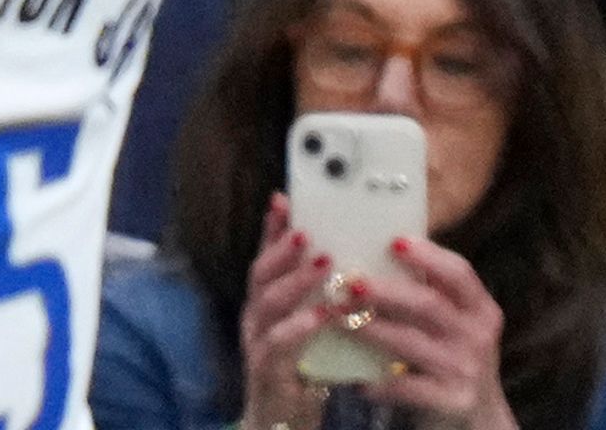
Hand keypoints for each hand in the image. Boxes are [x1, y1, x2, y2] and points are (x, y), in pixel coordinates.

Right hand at [240, 196, 339, 429]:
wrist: (284, 422)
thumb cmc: (304, 373)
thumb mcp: (311, 331)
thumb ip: (321, 300)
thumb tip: (351, 266)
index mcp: (265, 305)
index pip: (264, 258)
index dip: (271, 229)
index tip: (284, 198)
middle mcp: (254, 317)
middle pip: (259, 273)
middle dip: (282, 248)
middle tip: (307, 229)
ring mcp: (256, 342)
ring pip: (267, 302)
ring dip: (295, 279)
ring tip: (322, 262)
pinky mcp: (267, 369)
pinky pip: (279, 342)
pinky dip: (300, 325)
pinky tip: (322, 314)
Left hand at [351, 234, 516, 429]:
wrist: (479, 415)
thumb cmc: (450, 352)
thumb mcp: (453, 320)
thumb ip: (426, 288)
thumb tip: (369, 242)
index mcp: (480, 308)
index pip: (459, 273)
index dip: (428, 255)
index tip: (393, 241)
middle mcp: (477, 336)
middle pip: (428, 304)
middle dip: (384, 291)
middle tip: (346, 282)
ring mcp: (465, 369)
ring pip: (409, 342)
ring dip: (368, 328)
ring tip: (334, 316)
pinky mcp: (451, 400)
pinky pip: (404, 386)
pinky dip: (376, 380)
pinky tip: (352, 376)